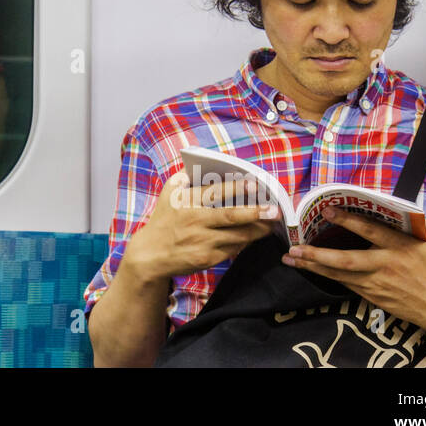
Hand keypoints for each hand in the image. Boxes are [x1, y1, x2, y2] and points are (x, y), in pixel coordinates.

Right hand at [124, 172, 279, 283]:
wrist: (151, 255)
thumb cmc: (163, 220)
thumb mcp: (168, 193)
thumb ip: (184, 177)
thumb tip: (204, 166)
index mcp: (186, 202)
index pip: (215, 192)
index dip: (236, 188)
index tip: (255, 184)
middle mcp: (195, 221)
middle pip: (231, 216)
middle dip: (255, 212)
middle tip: (274, 210)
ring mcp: (202, 242)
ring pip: (237, 236)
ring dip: (257, 230)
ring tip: (271, 223)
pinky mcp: (207, 259)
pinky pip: (232, 249)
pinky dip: (245, 242)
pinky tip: (253, 236)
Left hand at [281, 205, 425, 341]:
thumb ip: (421, 224)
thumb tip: (401, 208)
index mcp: (401, 249)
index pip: (370, 231)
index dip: (348, 220)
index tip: (327, 210)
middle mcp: (384, 266)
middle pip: (346, 260)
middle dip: (317, 254)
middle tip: (295, 248)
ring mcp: (376, 284)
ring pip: (339, 275)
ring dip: (313, 267)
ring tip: (290, 259)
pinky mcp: (372, 296)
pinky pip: (345, 284)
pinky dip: (326, 276)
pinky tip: (310, 269)